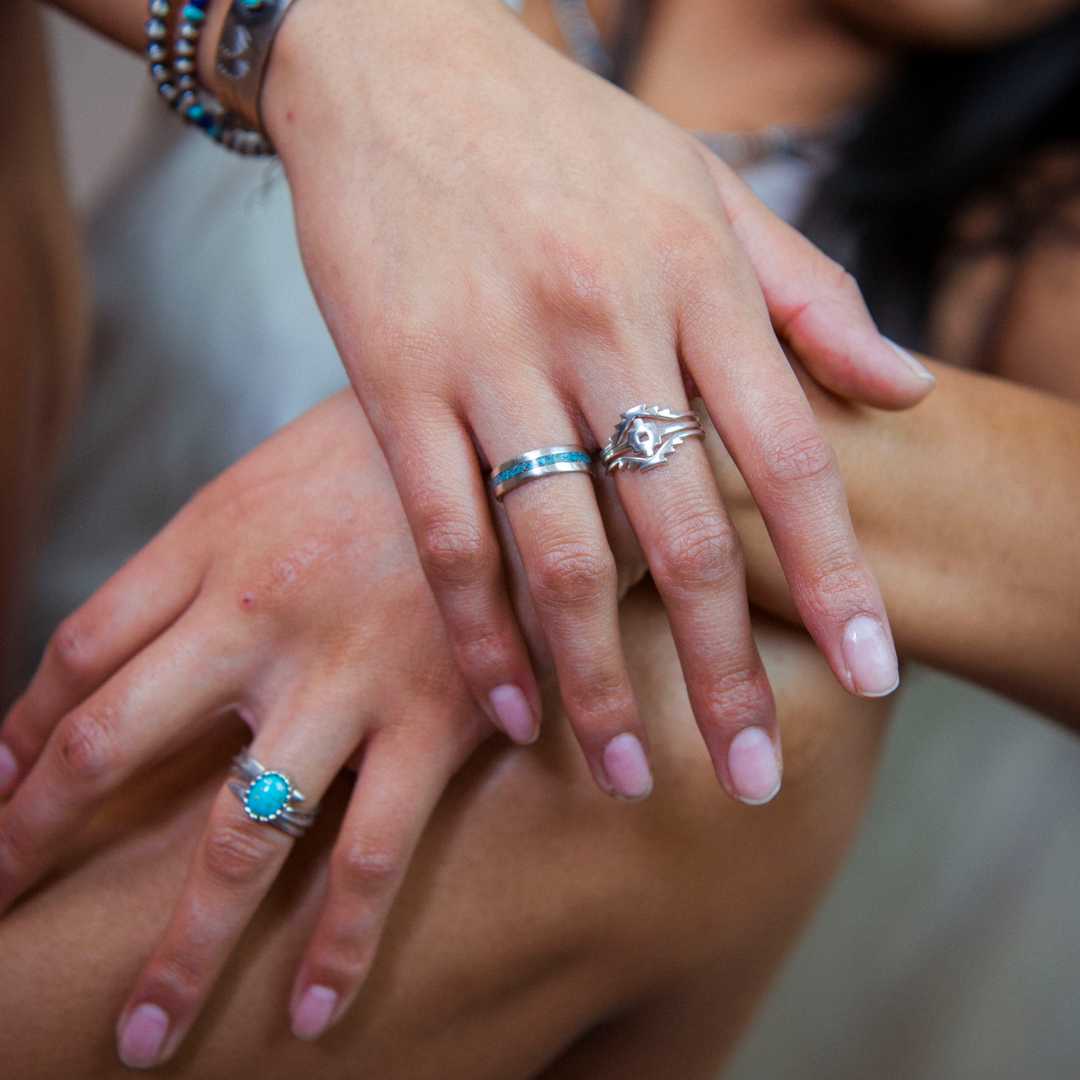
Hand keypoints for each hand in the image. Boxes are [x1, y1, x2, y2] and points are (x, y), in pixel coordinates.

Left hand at [0, 391, 489, 1063]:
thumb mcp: (285, 466)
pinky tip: (312, 1007)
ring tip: (142, 1036)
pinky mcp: (437, 715)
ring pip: (235, 836)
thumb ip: (216, 545)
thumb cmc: (401, 443)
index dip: (21, 734)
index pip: (78, 652)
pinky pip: (372, 851)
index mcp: (213, 539)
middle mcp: (257, 615)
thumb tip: (155, 629)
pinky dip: (338, 939)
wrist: (533, 431)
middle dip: (36, 838)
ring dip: (179, 946)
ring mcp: (343, 676)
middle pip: (109, 746)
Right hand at [253, 0, 929, 804]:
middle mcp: (601, 324)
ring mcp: (493, 356)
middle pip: (680, 532)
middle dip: (723, 669)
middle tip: (753, 776)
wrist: (396, 56)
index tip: (875, 671)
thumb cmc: (561, 134)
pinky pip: (445, 530)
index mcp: (693, 277)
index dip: (837, 573)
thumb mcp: (702, 185)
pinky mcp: (395, 378)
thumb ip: (805, 290)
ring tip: (625, 775)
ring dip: (597, 680)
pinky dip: (477, 631)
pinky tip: (509, 705)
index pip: (788, 453)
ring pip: (558, 553)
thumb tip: (902, 386)